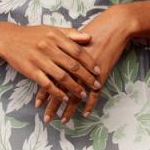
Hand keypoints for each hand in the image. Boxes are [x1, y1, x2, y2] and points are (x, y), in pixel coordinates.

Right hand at [0, 22, 103, 115]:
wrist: (7, 38)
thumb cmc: (31, 34)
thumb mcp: (51, 30)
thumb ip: (70, 34)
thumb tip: (89, 37)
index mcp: (55, 37)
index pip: (77, 51)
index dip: (89, 62)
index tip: (98, 71)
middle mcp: (48, 48)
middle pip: (72, 65)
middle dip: (86, 77)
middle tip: (96, 85)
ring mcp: (39, 60)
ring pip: (62, 77)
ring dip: (74, 88)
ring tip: (83, 95)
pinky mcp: (31, 71)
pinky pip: (47, 84)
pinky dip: (57, 92)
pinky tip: (65, 98)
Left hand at [34, 5, 134, 122]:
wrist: (112, 27)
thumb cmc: (92, 32)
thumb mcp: (73, 40)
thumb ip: (61, 52)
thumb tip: (50, 60)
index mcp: (64, 59)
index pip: (50, 79)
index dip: (44, 92)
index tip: (37, 105)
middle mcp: (74, 68)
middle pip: (60, 91)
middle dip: (53, 106)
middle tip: (46, 119)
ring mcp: (87, 73)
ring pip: (75, 94)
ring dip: (68, 110)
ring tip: (62, 121)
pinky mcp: (100, 76)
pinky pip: (94, 94)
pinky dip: (90, 104)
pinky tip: (85, 114)